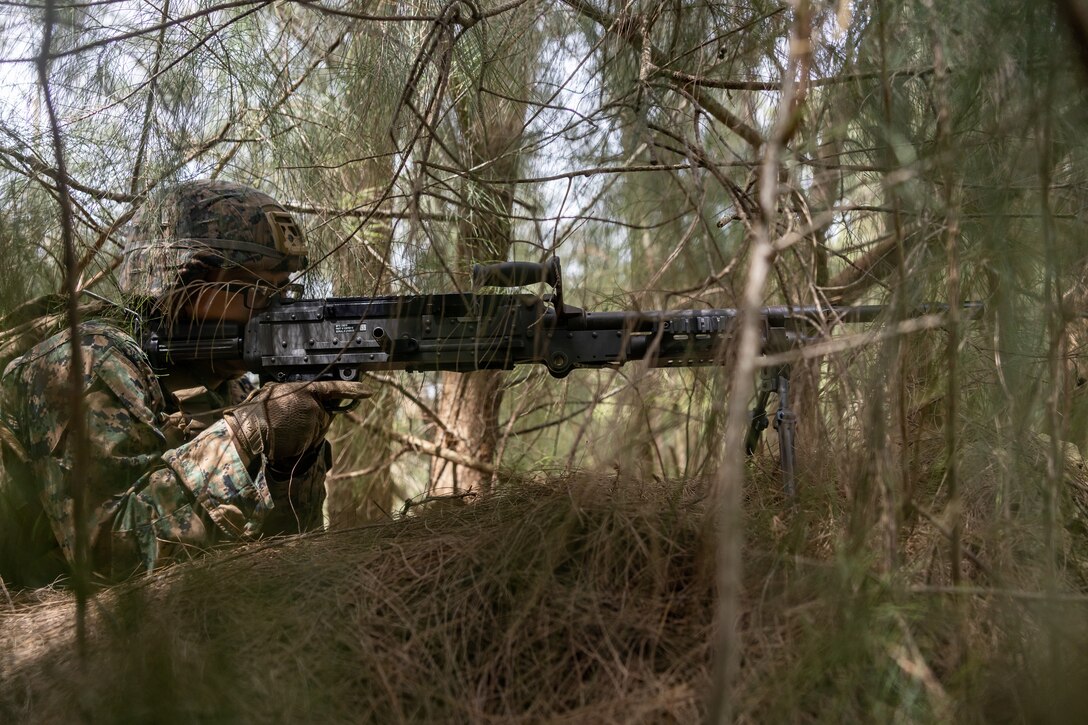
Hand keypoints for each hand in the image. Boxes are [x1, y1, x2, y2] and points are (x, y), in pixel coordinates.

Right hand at [224, 381, 370, 465]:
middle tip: (291, 416)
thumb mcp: (278, 390)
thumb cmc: (259, 409)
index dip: (353, 389)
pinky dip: (302, 439)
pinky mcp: (310, 439)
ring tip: (284, 426)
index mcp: (307, 390)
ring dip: (306, 428)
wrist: (251, 431)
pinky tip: (287, 436)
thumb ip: (298, 391)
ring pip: (318, 427)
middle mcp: (315, 406)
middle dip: (314, 415)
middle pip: (325, 412)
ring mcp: (314, 423)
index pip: (336, 389)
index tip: (367, 391)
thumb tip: (305, 396)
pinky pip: (311, 439)